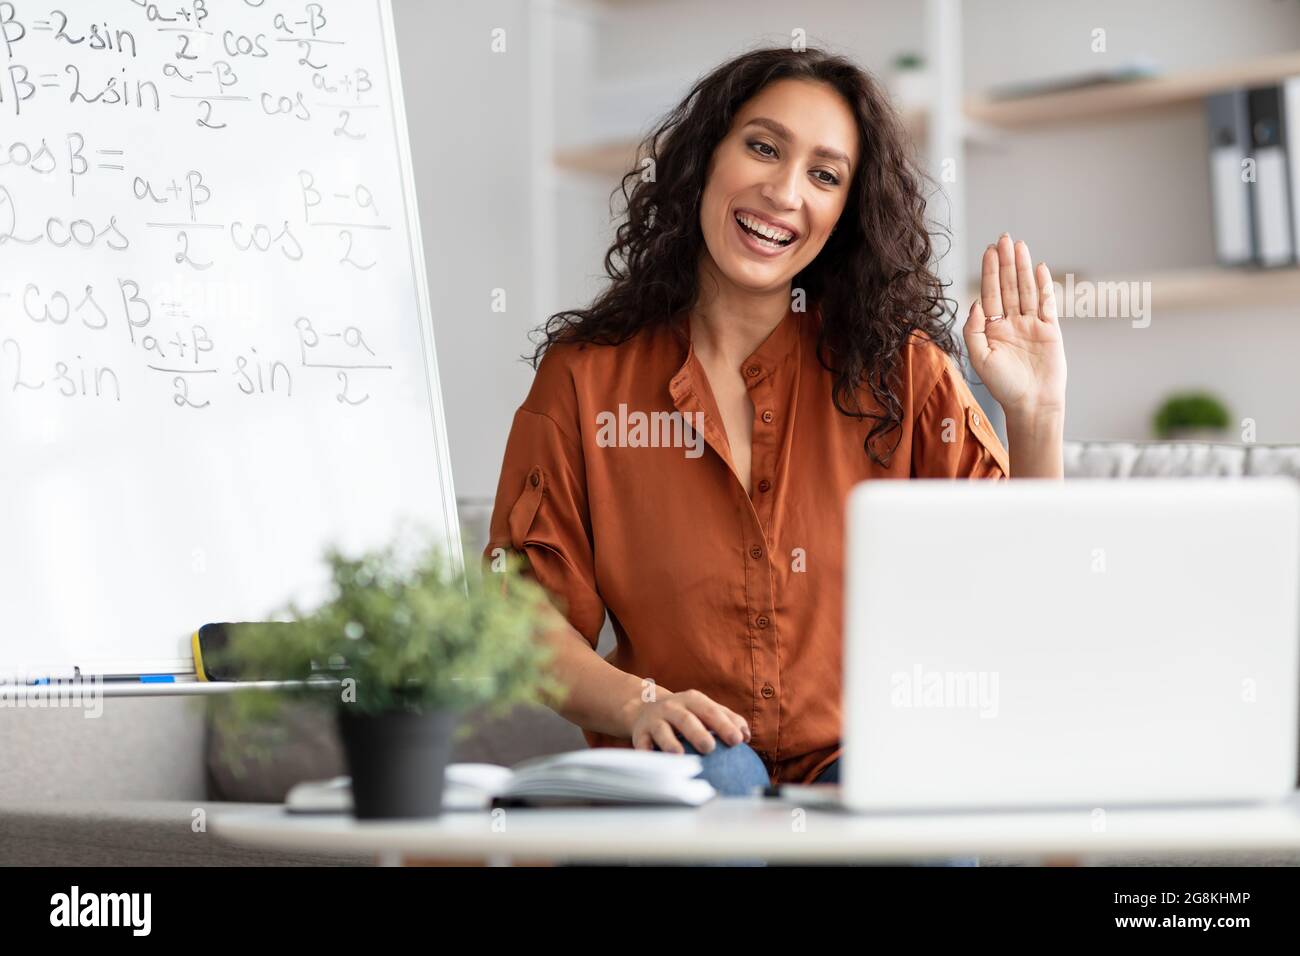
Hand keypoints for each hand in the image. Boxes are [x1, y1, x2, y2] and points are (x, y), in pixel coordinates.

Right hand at [627, 689, 750, 752]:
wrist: (645, 707)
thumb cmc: (686, 713)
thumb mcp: (704, 709)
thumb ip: (727, 718)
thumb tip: (746, 736)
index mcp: (693, 700)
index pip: (711, 711)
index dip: (724, 724)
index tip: (738, 740)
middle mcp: (673, 708)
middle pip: (686, 719)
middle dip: (698, 733)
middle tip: (710, 748)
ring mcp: (655, 720)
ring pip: (662, 731)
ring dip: (670, 743)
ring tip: (679, 756)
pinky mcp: (640, 734)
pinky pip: (642, 744)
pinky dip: (646, 753)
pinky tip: (654, 764)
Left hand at [966, 233, 1066, 417]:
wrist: (1031, 403)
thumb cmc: (1003, 385)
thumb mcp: (979, 358)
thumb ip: (973, 330)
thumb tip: (976, 304)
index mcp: (993, 328)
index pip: (990, 293)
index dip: (989, 271)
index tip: (989, 250)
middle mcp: (1012, 322)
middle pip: (1008, 285)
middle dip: (1005, 262)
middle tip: (1004, 238)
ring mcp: (1032, 324)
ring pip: (1026, 289)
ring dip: (1023, 267)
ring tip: (1020, 245)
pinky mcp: (1050, 330)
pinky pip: (1047, 303)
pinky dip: (1044, 285)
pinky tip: (1039, 268)